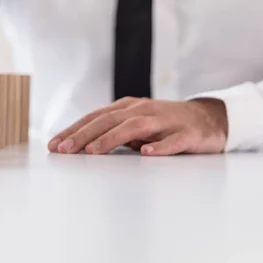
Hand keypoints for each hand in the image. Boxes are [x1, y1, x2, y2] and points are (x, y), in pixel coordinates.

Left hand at [47, 97, 228, 155]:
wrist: (209, 119)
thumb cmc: (166, 125)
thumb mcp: (136, 125)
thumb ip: (113, 132)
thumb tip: (81, 146)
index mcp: (129, 108)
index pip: (96, 118)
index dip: (74, 130)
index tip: (54, 145)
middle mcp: (144, 110)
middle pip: (109, 121)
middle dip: (84, 135)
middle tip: (64, 150)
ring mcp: (166, 121)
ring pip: (136, 127)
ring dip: (112, 139)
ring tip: (93, 151)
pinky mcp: (187, 134)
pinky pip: (172, 141)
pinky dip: (159, 147)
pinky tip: (146, 154)